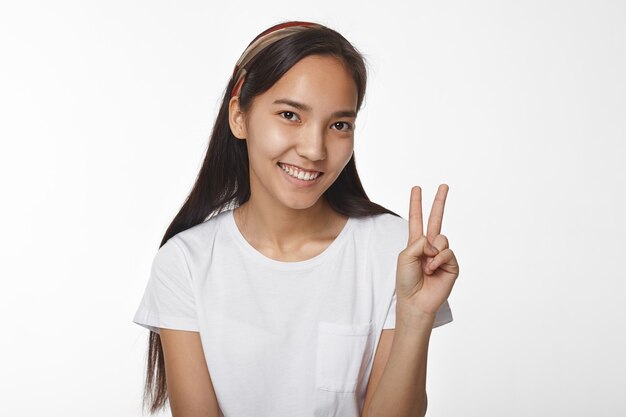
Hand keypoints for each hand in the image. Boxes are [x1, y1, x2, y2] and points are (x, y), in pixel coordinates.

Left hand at [395, 184, 459, 316]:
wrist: (416, 301)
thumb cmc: (406, 281)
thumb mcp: (405, 256)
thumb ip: (418, 242)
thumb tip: (436, 240)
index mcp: (415, 243)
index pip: (416, 219)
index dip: (416, 204)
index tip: (417, 188)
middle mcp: (430, 246)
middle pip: (436, 219)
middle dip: (439, 201)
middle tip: (444, 185)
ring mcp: (441, 255)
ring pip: (442, 238)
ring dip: (432, 252)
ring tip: (426, 267)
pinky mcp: (452, 265)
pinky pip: (447, 252)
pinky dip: (438, 260)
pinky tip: (432, 270)